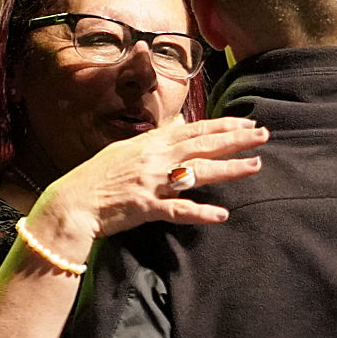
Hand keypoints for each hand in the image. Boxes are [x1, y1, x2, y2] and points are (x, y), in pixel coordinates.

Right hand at [26, 118, 268, 258]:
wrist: (73, 203)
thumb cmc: (98, 178)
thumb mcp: (125, 151)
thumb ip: (154, 142)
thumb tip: (176, 130)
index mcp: (151, 143)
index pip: (194, 130)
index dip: (223, 125)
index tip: (247, 123)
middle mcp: (155, 158)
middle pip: (202, 145)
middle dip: (235, 139)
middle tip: (263, 135)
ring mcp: (152, 182)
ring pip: (197, 172)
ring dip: (228, 169)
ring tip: (255, 166)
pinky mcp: (146, 207)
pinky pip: (178, 210)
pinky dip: (200, 213)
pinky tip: (222, 215)